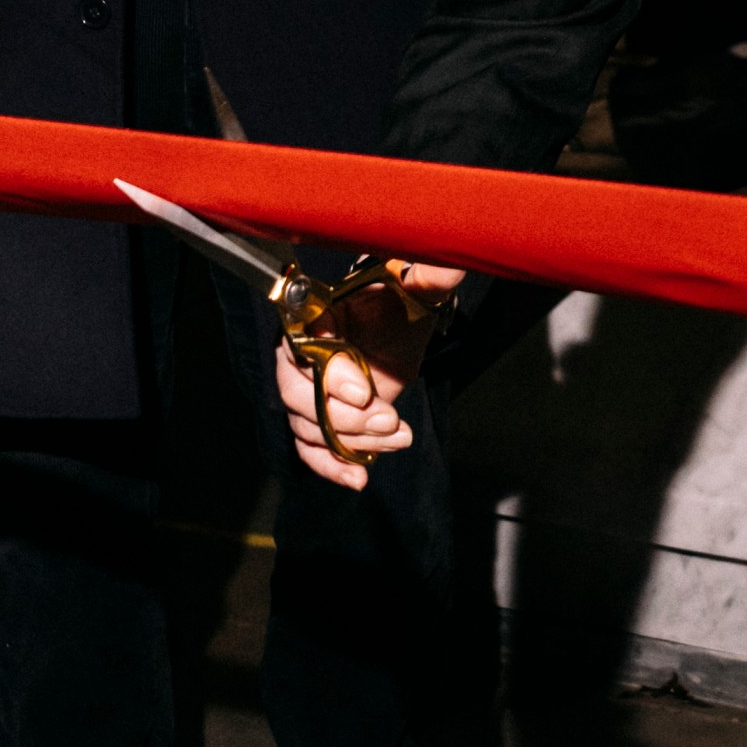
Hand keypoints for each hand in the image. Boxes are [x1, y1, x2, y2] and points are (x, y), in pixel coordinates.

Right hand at [277, 262, 465, 489]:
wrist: (402, 323)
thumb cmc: (400, 300)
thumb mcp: (417, 288)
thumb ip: (428, 278)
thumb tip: (448, 268)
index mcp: (315, 317)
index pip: (302, 348)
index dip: (330, 374)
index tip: (365, 391)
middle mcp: (301, 355)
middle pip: (298, 397)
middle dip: (345, 416)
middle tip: (389, 419)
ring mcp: (307, 391)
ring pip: (308, 428)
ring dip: (352, 442)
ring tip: (398, 436)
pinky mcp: (320, 419)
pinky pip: (311, 449)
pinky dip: (331, 467)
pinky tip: (359, 479)